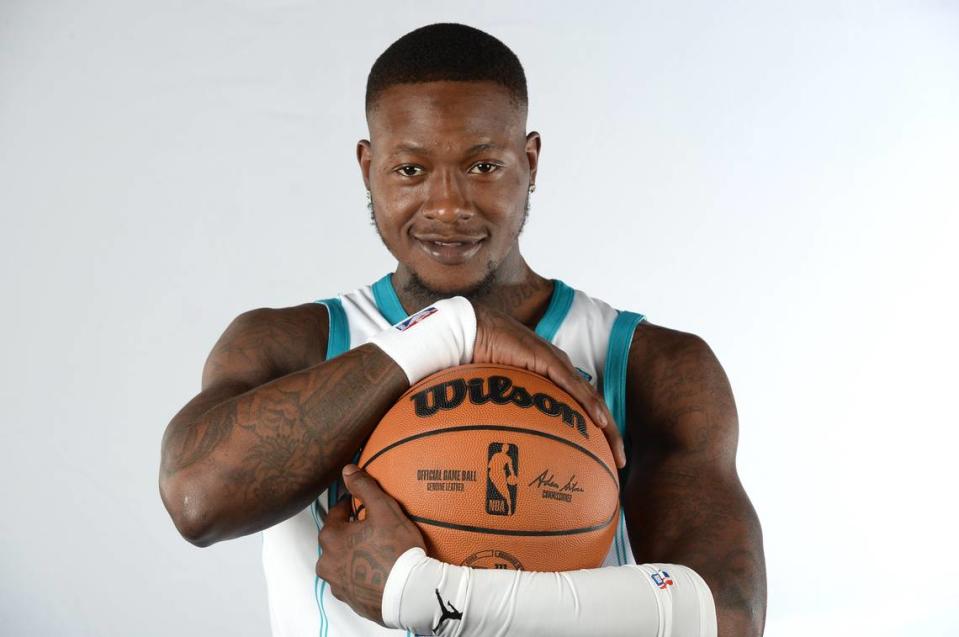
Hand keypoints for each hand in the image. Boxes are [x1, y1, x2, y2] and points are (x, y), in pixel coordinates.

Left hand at [315, 464, 425, 625]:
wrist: (409, 594)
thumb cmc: (395, 549)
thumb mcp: (383, 510)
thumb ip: (364, 487)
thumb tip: (346, 469)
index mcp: (331, 538)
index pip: (336, 514)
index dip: (348, 507)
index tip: (359, 506)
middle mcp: (327, 563)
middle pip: (335, 541)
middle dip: (348, 533)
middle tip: (368, 529)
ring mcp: (338, 585)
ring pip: (340, 563)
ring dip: (351, 556)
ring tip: (373, 552)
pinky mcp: (351, 601)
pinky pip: (352, 583)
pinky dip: (360, 576)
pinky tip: (376, 573)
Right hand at [472, 303, 625, 467]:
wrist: (474, 331)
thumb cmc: (483, 361)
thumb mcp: (502, 393)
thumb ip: (510, 411)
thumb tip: (506, 442)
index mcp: (553, 378)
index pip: (583, 407)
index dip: (597, 431)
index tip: (603, 457)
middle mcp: (562, 371)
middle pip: (595, 405)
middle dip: (612, 435)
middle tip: (621, 461)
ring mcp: (557, 364)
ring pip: (592, 398)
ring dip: (608, 427)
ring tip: (618, 450)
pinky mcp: (548, 360)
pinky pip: (573, 387)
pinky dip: (589, 405)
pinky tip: (601, 422)